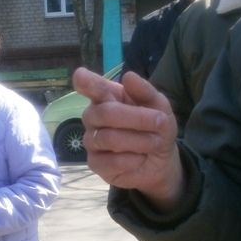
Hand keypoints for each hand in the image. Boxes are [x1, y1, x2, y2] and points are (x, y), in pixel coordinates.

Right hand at [73, 67, 184, 210]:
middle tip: (160, 122)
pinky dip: (131, 160)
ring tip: (155, 143)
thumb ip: (146, 92)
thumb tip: (128, 77)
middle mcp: (94, 116)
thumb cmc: (155, 128)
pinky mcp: (95, 163)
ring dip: (139, 141)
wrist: (160, 160)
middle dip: (137, 118)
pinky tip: (140, 158)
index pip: (92, 87)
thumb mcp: (160, 108)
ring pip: (108, 138)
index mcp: (107, 97)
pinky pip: (108, 161)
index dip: (86, 83)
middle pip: (104, 113)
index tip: (81, 76)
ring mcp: (91, 140)